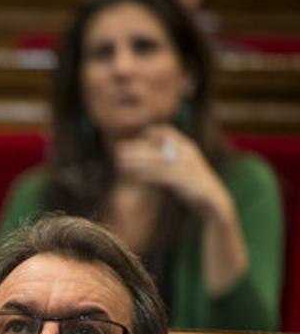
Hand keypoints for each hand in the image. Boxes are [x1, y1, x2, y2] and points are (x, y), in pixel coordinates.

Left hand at [113, 125, 231, 219]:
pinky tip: (131, 175)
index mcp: (187, 146)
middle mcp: (187, 152)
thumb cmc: (194, 186)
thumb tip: (149, 156)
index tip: (131, 140)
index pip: (165, 131)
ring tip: (118, 161)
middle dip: (136, 147)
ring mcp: (186, 165)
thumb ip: (169, 160)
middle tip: (117, 149)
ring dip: (136, 160)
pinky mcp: (183, 179)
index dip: (147, 133)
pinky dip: (144, 174)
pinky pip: (160, 174)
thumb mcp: (182, 168)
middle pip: (156, 145)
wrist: (214, 202)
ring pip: (155, 159)